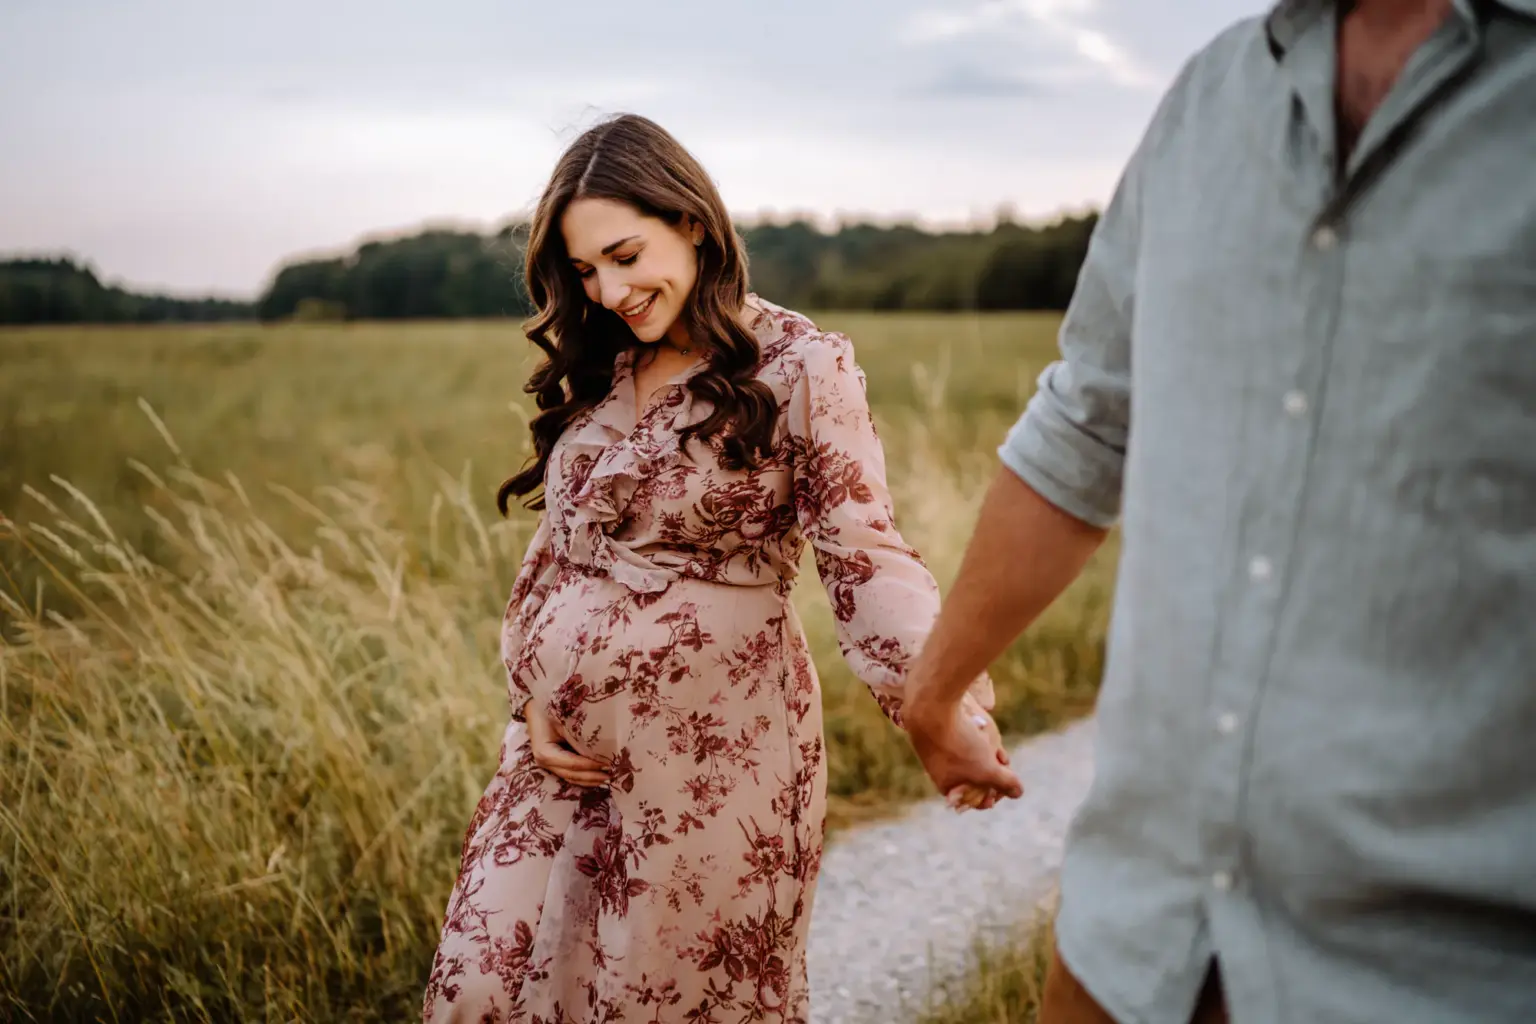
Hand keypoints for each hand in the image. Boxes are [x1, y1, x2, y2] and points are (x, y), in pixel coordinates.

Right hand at [523, 698, 609, 787]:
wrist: (535, 707)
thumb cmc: (550, 710)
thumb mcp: (564, 720)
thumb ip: (578, 737)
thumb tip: (600, 751)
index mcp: (544, 752)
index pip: (572, 763)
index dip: (590, 765)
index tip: (607, 764)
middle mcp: (544, 762)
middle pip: (572, 774)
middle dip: (592, 776)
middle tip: (611, 775)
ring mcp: (548, 765)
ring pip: (571, 778)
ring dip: (589, 780)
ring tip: (608, 778)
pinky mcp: (553, 763)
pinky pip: (570, 773)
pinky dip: (584, 776)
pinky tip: (597, 776)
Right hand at [904, 687, 1022, 807]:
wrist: (932, 709)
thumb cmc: (959, 746)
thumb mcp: (988, 770)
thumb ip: (1005, 783)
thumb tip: (1018, 792)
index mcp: (947, 786)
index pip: (974, 800)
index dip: (993, 795)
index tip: (1006, 787)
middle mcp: (940, 771)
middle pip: (974, 777)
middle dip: (993, 771)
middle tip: (1003, 762)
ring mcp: (940, 751)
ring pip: (972, 757)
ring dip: (988, 755)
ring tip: (998, 750)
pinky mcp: (941, 732)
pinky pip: (964, 739)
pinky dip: (977, 738)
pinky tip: (984, 732)